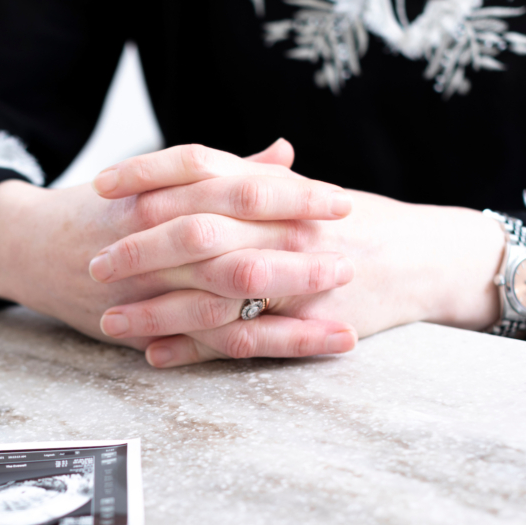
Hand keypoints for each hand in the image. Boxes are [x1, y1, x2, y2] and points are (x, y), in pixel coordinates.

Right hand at [0, 142, 356, 354]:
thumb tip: (286, 155)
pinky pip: (202, 346)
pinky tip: (290, 356)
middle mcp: (156, 243)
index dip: (293, 199)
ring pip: (225, 307)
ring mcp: (148, 290)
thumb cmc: (100, 210)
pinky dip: (248, 350)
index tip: (340, 204)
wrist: (29, 248)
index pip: (238, 193)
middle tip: (349, 266)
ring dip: (286, 319)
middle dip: (297, 263)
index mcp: (164, 197)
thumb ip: (223, 170)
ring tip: (342, 326)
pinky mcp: (143, 328)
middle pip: (236, 252)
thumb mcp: (155, 180)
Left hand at [92, 154, 505, 367]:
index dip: (148, 175)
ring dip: (157, 308)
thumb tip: (206, 167)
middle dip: (141, 248)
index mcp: (280, 191)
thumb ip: (258, 182)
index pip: (204, 168)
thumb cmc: (363, 225)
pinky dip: (195, 350)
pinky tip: (154, 355)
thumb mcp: (310, 195)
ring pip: (213, 294)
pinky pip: (242, 341)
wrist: (431, 259)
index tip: (102, 187)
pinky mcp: (306, 326)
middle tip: (94, 262)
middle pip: (199, 231)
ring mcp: (296, 281)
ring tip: (110, 320)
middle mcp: (285, 230)